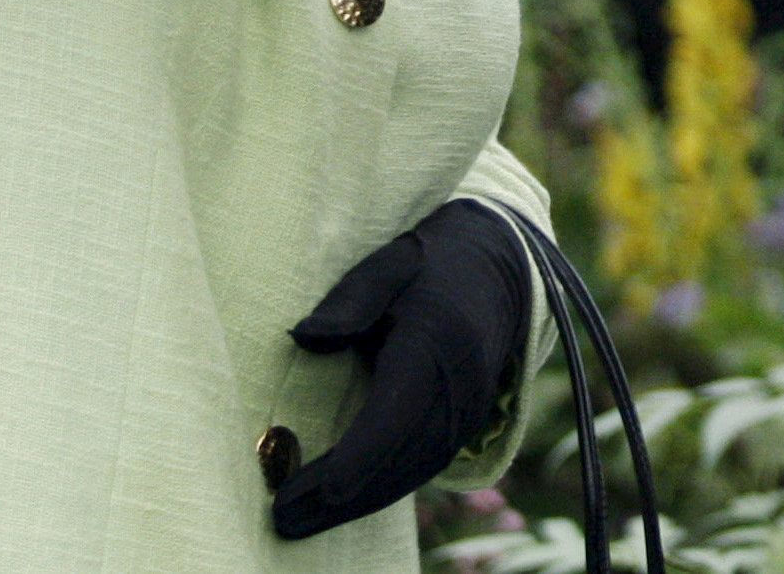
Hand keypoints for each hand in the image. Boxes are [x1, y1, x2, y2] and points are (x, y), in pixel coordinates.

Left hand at [271, 199, 531, 539]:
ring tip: (299, 519)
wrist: (501, 270)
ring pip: (410, 473)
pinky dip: (380, 490)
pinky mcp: (463, 426)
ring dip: (356, 503)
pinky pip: (421, 468)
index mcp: (437, 345)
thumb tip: (304, 338)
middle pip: (398, 459)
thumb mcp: (391, 264)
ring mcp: (467, 413)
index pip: (396, 415)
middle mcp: (459, 390)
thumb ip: (351, 299)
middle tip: (282, 516)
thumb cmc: (431, 266)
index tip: (319, 487)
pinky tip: (339, 503)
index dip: (358, 457)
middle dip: (341, 495)